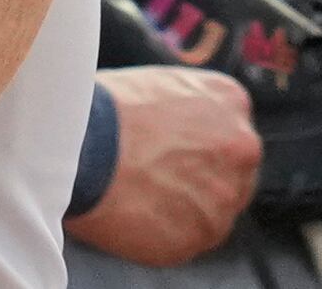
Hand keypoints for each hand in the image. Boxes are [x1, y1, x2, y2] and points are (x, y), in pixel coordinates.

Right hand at [73, 68, 261, 263]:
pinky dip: (162, 233)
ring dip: (181, 208)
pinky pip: (185, 239)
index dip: (197, 142)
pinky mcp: (201, 236)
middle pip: (229, 172)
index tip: (172, 148)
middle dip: (198, 177)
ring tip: (136, 193)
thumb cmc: (102, 110)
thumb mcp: (155, 83)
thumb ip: (186, 107)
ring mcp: (224, 196)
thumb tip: (178, 126)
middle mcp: (241, 148)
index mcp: (230, 101)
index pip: (230, 129)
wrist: (80, 147)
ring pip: (210, 210)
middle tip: (154, 173)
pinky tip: (132, 212)